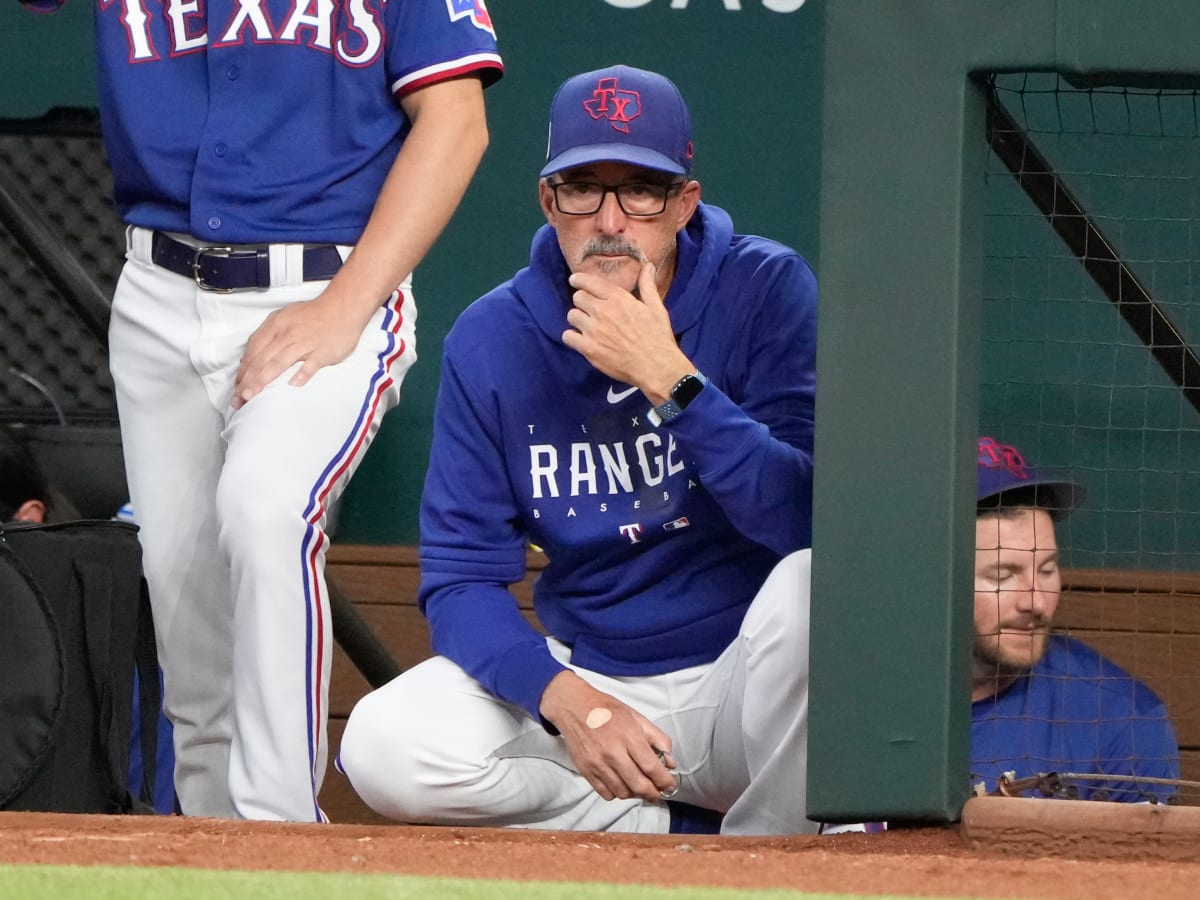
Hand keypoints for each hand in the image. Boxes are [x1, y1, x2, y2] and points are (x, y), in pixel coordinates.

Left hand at [232, 292, 365, 408]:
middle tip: (238, 399)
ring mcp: (305, 343)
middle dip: (247, 381)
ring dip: (262, 380)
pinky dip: (301, 375)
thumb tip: (254, 355)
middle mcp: (286, 334)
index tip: (236, 387)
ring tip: (252, 396)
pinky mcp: (323, 351)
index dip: (242, 370)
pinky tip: (292, 386)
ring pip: (278, 363)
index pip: (253, 350)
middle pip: (261, 360)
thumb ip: (269, 334)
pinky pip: (310, 365)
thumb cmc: (313, 315)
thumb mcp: (285, 317)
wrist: (343, 306)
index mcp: (275, 325)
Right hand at [539, 671, 677, 802]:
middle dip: (653, 793)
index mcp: (628, 736)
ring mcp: (598, 764)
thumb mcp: (637, 717)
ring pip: (623, 793)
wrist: (575, 707)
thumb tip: (670, 762)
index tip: (669, 785)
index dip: (664, 781)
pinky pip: (606, 794)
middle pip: (639, 785)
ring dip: (635, 794)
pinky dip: (617, 793)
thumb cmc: (607, 711)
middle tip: (658, 792)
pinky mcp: (586, 771)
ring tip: (639, 786)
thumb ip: (658, 739)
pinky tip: (621, 783)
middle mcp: (612, 753)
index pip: (652, 768)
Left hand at [562, 262, 692, 404]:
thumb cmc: (658, 337)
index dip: (579, 280)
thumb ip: (647, 285)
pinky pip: (568, 336)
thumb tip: (647, 265)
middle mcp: (603, 311)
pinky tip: (580, 340)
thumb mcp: (656, 308)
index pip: (589, 282)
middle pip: (578, 297)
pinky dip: (572, 337)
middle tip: (588, 309)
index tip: (575, 280)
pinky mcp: (589, 348)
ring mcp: (594, 330)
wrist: (655, 366)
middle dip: (581, 301)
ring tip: (586, 325)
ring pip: (571, 315)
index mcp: (619, 298)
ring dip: (577, 319)